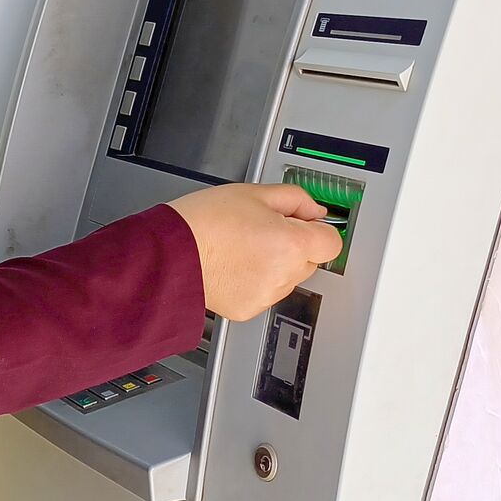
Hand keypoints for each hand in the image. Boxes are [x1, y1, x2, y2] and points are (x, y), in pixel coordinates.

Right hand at [166, 183, 343, 320]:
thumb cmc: (203, 221)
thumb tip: (312, 210)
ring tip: (241, 247)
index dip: (318, 229)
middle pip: (309, 261)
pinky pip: (264, 293)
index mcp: (291, 243)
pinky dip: (254, 281)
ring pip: (287, 278)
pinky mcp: (248, 308)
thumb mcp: (253, 192)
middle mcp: (284, 274)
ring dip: (275, 265)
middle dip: (294, 245)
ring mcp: (267, 294)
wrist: (169, 253)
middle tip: (262, 230)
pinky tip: (233, 265)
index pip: (331, 242)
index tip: (308, 224)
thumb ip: (294, 198)